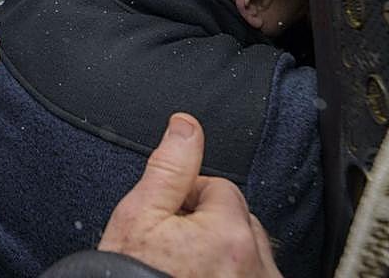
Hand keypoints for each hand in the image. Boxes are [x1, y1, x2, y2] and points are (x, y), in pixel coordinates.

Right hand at [99, 113, 281, 277]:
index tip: (166, 224)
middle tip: (174, 249)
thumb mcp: (138, 216)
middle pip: (239, 219)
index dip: (186, 201)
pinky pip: (253, 274)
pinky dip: (233, 274)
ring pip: (248, 251)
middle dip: (210, 225)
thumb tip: (186, 125)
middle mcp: (256, 265)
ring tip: (186, 270)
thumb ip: (169, 166)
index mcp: (229, 233)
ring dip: (224, 253)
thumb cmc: (131, 276)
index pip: (219, 187)